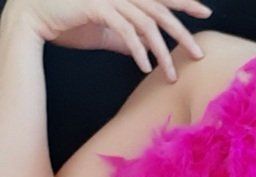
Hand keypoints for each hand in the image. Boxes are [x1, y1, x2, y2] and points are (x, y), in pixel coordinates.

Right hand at [8, 0, 211, 80]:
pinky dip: (139, 50)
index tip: (204, 13)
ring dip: (162, 51)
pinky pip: (125, 30)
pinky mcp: (96, 7)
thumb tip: (144, 50)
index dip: (182, 1)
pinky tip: (146, 68)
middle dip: (182, 31)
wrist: (35, 17)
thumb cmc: (68, 21)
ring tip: (170, 74)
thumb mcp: (104, 30)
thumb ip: (125, 37)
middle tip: (198, 54)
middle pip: (159, 8)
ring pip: (146, 21)